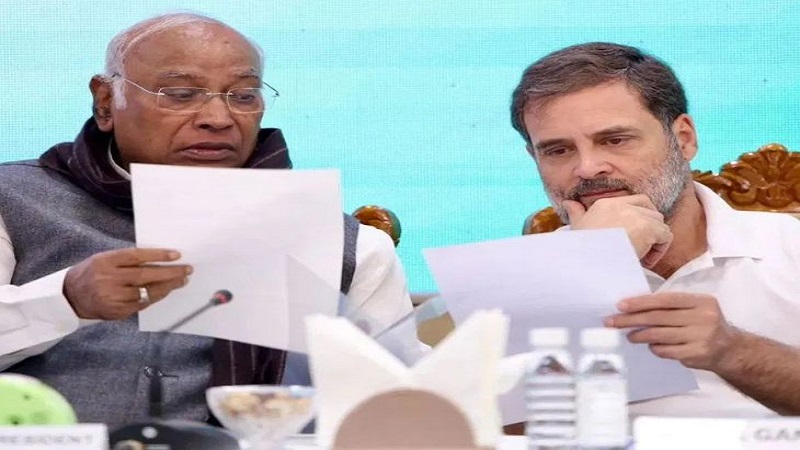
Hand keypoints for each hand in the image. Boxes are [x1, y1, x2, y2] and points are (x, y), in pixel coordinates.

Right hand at [63, 248, 191, 320]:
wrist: (71, 297)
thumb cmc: (92, 273)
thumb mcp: (104, 259)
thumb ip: (127, 259)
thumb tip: (159, 258)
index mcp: (105, 262)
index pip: (137, 256)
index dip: (158, 255)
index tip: (177, 255)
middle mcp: (109, 279)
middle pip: (145, 275)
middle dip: (170, 273)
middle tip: (187, 270)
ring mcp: (113, 297)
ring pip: (147, 292)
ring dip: (167, 286)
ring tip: (181, 280)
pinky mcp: (117, 311)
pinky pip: (142, 304)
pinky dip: (156, 296)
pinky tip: (166, 291)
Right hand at [563, 194, 672, 267]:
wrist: (587, 261)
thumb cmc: (580, 248)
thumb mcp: (576, 227)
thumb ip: (576, 212)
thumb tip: (568, 202)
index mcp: (607, 204)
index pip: (637, 202)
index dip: (640, 218)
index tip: (633, 237)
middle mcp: (623, 206)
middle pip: (651, 212)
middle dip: (650, 229)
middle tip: (640, 247)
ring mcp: (637, 216)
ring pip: (659, 224)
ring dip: (655, 241)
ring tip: (641, 256)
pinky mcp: (648, 229)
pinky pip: (665, 236)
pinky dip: (660, 249)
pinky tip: (645, 260)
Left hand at [604, 292, 740, 369]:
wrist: (730, 350)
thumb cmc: (704, 324)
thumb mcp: (695, 309)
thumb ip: (671, 307)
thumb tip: (634, 308)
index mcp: (701, 301)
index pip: (665, 300)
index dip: (641, 302)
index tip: (620, 305)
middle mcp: (703, 317)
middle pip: (659, 317)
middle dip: (632, 319)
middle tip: (612, 321)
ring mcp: (701, 337)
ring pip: (660, 335)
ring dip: (639, 335)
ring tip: (629, 335)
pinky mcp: (696, 354)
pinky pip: (667, 351)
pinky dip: (655, 348)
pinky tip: (650, 346)